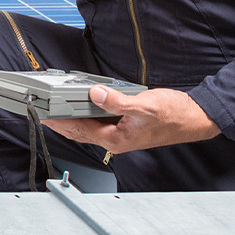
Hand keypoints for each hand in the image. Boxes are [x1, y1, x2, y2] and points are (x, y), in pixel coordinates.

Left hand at [43, 85, 220, 153]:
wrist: (195, 118)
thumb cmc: (175, 115)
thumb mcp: (145, 105)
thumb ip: (118, 102)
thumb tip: (95, 94)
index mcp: (116, 139)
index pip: (78, 129)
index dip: (58, 121)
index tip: (41, 113)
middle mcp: (115, 140)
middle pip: (78, 132)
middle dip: (58, 122)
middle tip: (39, 111)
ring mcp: (120, 135)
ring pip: (87, 128)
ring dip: (70, 119)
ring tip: (53, 109)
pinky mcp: (126, 128)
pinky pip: (99, 122)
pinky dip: (86, 114)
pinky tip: (82, 105)